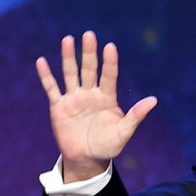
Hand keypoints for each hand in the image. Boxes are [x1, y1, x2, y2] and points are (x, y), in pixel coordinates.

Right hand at [34, 30, 156, 180]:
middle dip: (89, 53)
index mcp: (107, 98)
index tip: (110, 47)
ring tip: (68, 39)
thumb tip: (154, 100)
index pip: (109, 76)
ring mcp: (73, 99)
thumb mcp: (123, 132)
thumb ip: (136, 115)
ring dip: (69, 57)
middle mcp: (90, 94)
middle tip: (89, 35)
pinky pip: (52, 89)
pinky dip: (46, 76)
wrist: (86, 160)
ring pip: (70, 74)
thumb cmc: (107, 146)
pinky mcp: (59, 107)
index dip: (109, 62)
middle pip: (89, 69)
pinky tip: (41, 62)